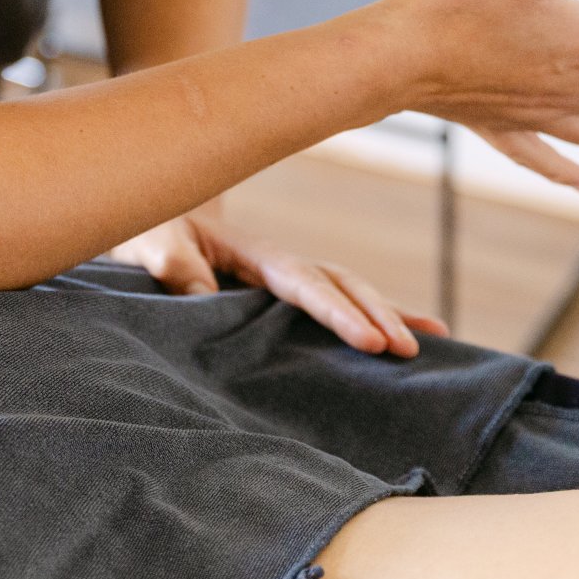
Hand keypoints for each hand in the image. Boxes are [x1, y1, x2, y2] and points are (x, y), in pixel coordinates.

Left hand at [110, 204, 446, 356]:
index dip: (338, 311)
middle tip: (410, 350)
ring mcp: (283, 278)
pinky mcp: (279, 296)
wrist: (145, 228)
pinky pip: (329, 305)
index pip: (304, 283)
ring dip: (387, 314)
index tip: (371, 341)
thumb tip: (197, 288)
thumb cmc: (146, 233)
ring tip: (433, 343)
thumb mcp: (148, 243)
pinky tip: (404, 337)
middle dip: (377, 314)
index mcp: (252, 253)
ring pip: (346, 291)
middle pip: (340, 284)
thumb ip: (169, 262)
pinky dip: (368, 318)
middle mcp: (278, 264)